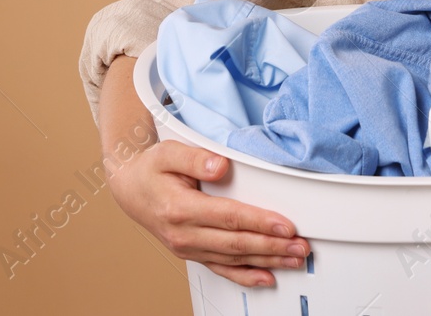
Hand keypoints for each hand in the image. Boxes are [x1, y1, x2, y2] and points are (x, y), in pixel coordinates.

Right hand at [107, 139, 310, 286]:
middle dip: (272, 247)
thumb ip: (195, 157)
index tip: (286, 226)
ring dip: (267, 261)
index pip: (229, 217)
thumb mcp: (168, 153)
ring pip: (234, 259)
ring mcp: (188, 248)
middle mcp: (184, 234)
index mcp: (180, 209)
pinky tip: (267, 278)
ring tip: (294, 259)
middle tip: (300, 247)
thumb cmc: (151, 169)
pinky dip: (246, 276)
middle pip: (236, 243)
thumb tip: (221, 165)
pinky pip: (222, 269)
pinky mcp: (193, 253)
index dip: (260, 222)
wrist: (130, 190)